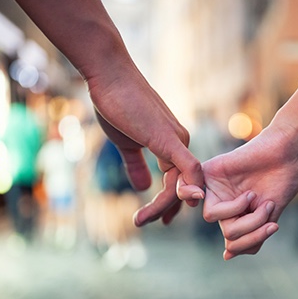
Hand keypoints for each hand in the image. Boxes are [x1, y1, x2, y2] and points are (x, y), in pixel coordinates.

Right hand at [89, 75, 203, 225]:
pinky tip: (182, 204)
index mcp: (173, 145)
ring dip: (164, 206)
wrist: (109, 76)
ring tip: (140, 219)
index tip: (160, 219)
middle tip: (142, 222)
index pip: (178, 182)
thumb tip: (144, 187)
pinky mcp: (168, 139)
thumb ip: (136, 165)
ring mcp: (177, 141)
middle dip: (166, 210)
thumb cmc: (116, 104)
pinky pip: (188, 168)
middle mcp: (181, 143)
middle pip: (182, 187)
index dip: (170, 203)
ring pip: (183, 184)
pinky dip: (188, 188)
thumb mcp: (125, 143)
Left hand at [185, 121, 297, 259]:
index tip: (273, 226)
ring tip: (260, 201)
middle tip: (269, 211)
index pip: (233, 243)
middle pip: (227, 235)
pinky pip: (203, 201)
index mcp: (237, 215)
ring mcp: (215, 189)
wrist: (289, 151)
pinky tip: (248, 196)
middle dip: (252, 230)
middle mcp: (224, 203)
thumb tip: (226, 255)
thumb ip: (250, 237)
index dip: (250, 242)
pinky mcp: (209, 174)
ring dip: (244, 218)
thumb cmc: (283, 179)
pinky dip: (230, 207)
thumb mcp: (270, 218)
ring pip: (213, 220)